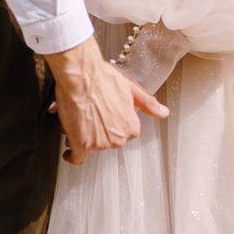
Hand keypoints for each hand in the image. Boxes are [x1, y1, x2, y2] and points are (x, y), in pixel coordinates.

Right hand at [43, 34, 168, 164]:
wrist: (82, 76)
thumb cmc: (103, 78)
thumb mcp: (131, 88)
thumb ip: (148, 104)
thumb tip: (164, 113)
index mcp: (130, 127)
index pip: (122, 133)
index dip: (111, 123)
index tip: (104, 117)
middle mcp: (118, 139)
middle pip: (106, 140)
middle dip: (97, 130)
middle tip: (89, 113)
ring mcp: (99, 144)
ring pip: (90, 145)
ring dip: (83, 136)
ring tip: (77, 117)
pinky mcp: (81, 145)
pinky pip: (77, 157)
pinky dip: (73, 155)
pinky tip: (70, 152)